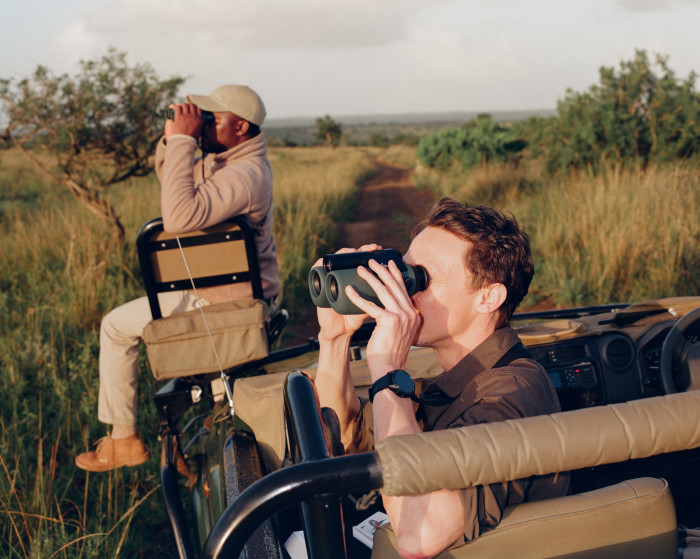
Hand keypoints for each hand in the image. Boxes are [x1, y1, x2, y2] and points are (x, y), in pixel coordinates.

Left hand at [164, 103, 203, 140]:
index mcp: (199, 120)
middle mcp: (193, 116)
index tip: (192, 109)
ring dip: (182, 106)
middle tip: (186, 108)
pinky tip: (176, 109)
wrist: (184, 141)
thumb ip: (201, 124)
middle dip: (189, 106)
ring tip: (181, 108)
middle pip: (192, 105)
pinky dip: (177, 107)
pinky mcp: (179, 117)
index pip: (198, 109)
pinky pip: (178, 108)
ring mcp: (186, 116)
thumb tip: (203, 121)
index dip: (195, 108)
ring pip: (185, 105)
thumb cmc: (192, 138)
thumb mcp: (200, 131)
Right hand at [316, 244, 381, 341]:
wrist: (339, 333)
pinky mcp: (319, 287)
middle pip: (349, 257)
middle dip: (362, 250)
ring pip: (335, 261)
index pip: (360, 260)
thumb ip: (382, 298)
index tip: (380, 249)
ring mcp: (329, 280)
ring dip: (344, 253)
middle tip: (373, 248)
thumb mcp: (371, 306)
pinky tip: (328, 260)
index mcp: (353, 279)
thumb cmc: (353, 319)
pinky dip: (320, 264)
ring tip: (353, 251)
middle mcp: (341, 276)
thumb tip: (401, 291)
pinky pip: (317, 271)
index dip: (369, 253)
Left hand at [346, 259, 420, 378]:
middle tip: (372, 261)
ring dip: (370, 278)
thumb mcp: (401, 333)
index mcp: (413, 314)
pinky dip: (358, 297)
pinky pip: (371, 305)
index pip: (404, 290)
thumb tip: (392, 311)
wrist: (390, 368)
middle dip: (382, 270)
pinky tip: (349, 291)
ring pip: (383, 291)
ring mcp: (401, 316)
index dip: (396, 275)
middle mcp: (410, 313)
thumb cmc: (390, 352)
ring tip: (360, 269)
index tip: (389, 264)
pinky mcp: (389, 320)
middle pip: (394, 286)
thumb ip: (399, 320)